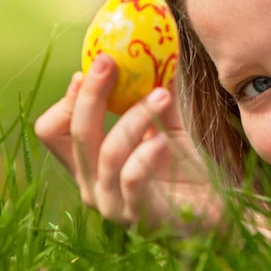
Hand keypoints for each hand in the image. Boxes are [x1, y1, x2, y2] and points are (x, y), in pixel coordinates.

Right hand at [34, 53, 221, 234]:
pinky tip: (163, 139)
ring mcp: (113, 205)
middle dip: (91, 94)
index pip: (54, 130)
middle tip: (111, 62)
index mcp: (89, 164)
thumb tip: (157, 52)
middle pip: (74, 134)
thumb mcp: (167, 129)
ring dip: (134, 118)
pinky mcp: (141, 218)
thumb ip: (155, 98)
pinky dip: (145, 155)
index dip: (68, 97)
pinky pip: (131, 181)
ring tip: (162, 95)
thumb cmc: (186, 175)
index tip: (95, 65)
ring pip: (107, 152)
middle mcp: (92, 186)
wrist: (216, 216)